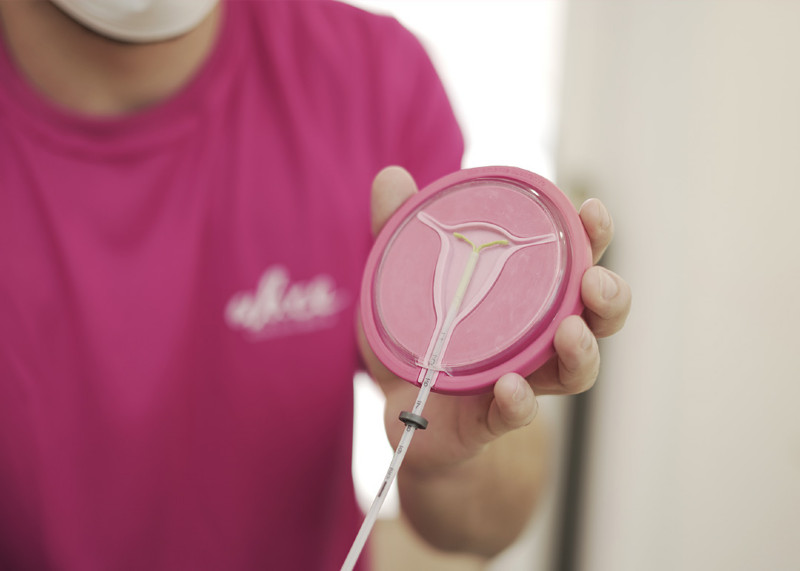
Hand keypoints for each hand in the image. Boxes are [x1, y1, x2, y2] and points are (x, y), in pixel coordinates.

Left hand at [358, 166, 630, 473]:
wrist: (403, 413)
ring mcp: (522, 380)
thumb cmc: (420, 337)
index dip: (593, 236)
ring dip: (582, 351)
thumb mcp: (404, 280)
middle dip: (611, 297)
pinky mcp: (491, 419)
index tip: (592, 210)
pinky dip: (519, 402)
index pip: (575, 261)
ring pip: (577, 371)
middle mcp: (539, 339)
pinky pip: (518, 414)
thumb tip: (391, 175)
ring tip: (570, 333)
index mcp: (528, 297)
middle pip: (597, 318)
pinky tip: (511, 387)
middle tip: (595, 281)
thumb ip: (399, 230)